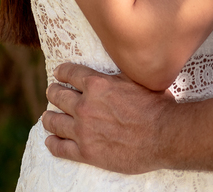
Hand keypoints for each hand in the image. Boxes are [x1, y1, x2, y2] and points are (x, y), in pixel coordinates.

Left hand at [42, 63, 174, 173]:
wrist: (164, 135)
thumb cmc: (155, 105)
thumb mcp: (135, 78)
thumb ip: (117, 73)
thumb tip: (115, 60)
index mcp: (96, 84)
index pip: (69, 73)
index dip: (61, 72)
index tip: (58, 74)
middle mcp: (85, 105)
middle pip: (57, 95)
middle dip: (53, 92)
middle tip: (52, 93)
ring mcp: (83, 130)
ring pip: (53, 121)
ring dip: (48, 117)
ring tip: (48, 117)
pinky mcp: (86, 152)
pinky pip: (60, 147)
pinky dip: (53, 143)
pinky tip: (51, 140)